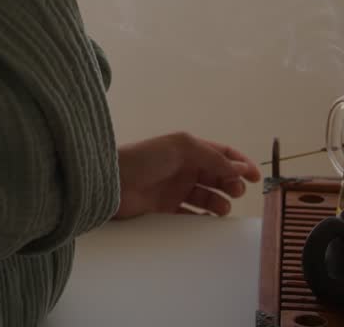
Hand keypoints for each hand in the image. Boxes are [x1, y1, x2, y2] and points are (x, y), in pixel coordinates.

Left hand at [113, 132, 260, 220]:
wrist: (113, 181)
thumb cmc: (146, 157)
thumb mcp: (183, 148)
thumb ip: (213, 157)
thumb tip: (241, 166)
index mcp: (188, 147)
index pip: (221, 152)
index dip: (240, 162)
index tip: (256, 176)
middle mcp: (184, 166)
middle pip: (217, 175)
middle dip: (231, 182)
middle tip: (235, 192)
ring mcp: (175, 188)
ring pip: (207, 196)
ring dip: (219, 202)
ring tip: (222, 208)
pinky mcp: (166, 208)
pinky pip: (191, 214)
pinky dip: (202, 218)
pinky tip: (208, 221)